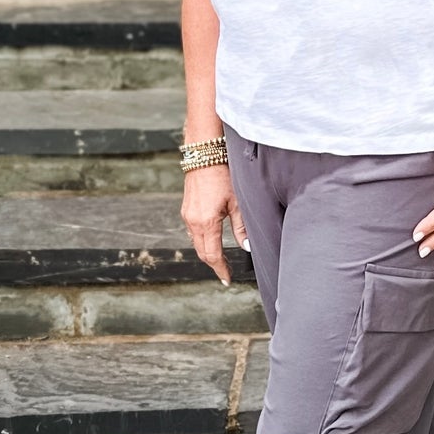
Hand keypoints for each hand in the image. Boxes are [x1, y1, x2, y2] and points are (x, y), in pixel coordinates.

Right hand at [180, 164, 249, 286]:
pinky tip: (212, 240)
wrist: (204, 153)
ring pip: (196, 242)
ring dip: (207, 252)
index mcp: (206, 222)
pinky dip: (202, 240)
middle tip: (225, 273)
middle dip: (214, 264)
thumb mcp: (238, 201)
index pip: (212, 255)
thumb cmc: (223, 174)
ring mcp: (187, 215)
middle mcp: (193, 221)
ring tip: (220, 259)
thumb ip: (241, 227)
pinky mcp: (186, 208)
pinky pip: (193, 231)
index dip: (220, 270)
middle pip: (202, 252)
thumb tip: (246, 247)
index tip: (227, 279)